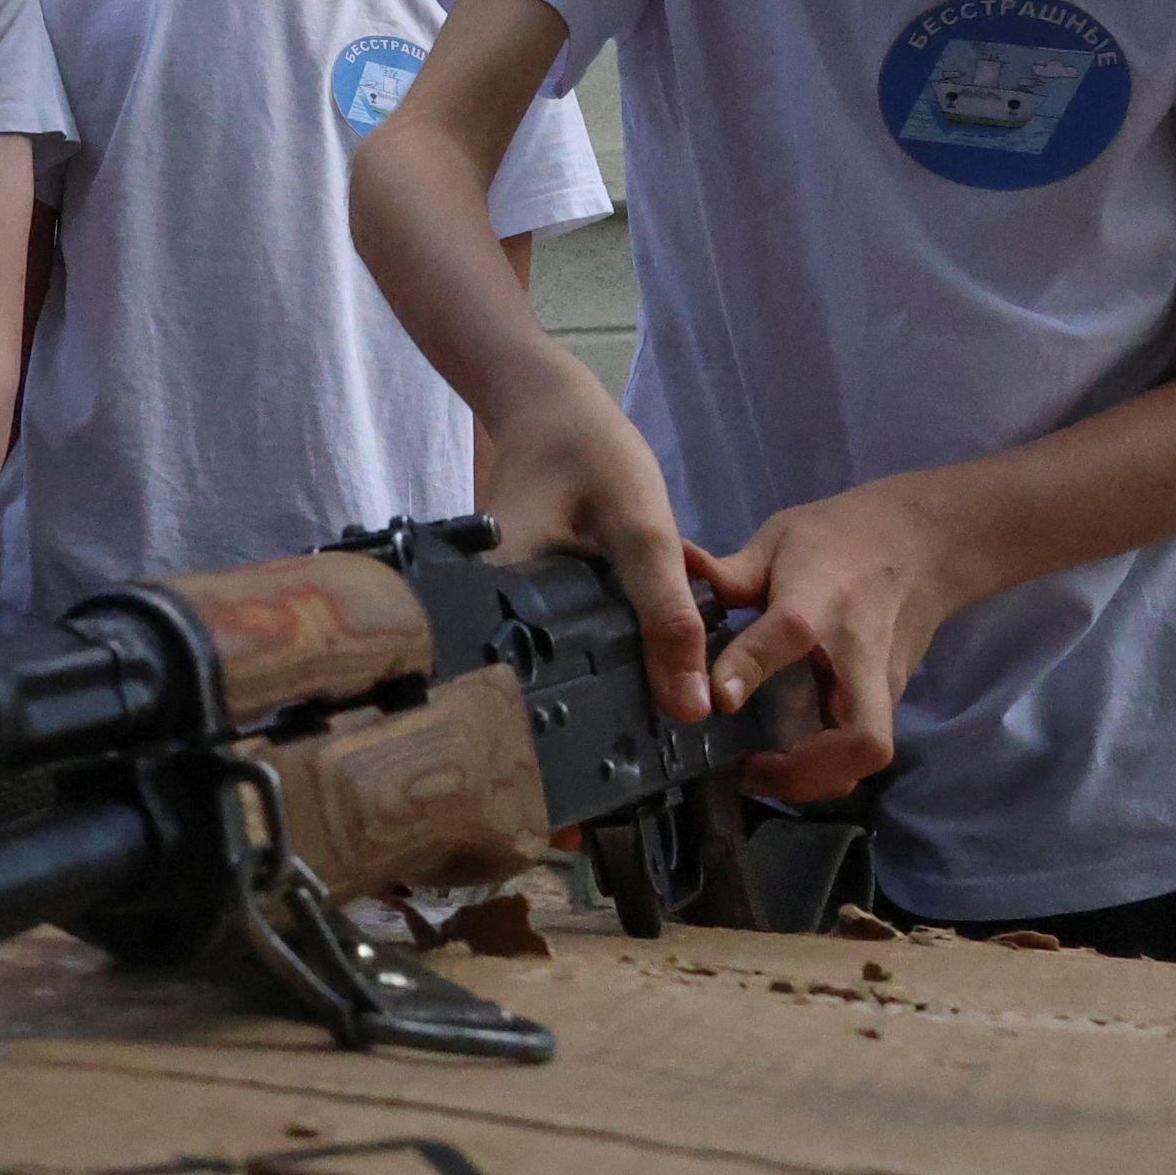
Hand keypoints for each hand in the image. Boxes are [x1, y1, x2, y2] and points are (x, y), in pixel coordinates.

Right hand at [481, 387, 711, 729]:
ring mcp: (502, 611)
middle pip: (541, 691)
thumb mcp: (642, 529)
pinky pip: (560, 645)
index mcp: (494, 605)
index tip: (623, 768)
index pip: (532, 695)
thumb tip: (691, 709)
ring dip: (598, 693)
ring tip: (644, 738)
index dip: (578, 735)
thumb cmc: (590, 454)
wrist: (551, 406)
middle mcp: (484, 617)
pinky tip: (632, 680)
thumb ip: (666, 612)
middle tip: (643, 759)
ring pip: (553, 671)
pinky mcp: (525, 603)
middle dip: (593, 724)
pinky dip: (596, 660)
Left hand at [700, 478, 962, 802]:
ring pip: (868, 754)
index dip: (751, 666)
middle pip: (861, 735)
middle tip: (749, 770)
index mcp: (822, 600)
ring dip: (816, 779)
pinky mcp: (893, 700)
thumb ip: (727, 572)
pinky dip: (825, 767)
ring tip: (758, 774)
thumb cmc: (841, 537)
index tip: (717, 700)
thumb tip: (668, 566)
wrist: (927, 543)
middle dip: (807, 769)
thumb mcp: (780, 541)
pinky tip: (781, 761)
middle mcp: (861, 654)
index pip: (791, 633)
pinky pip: (863, 747)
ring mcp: (885, 685)